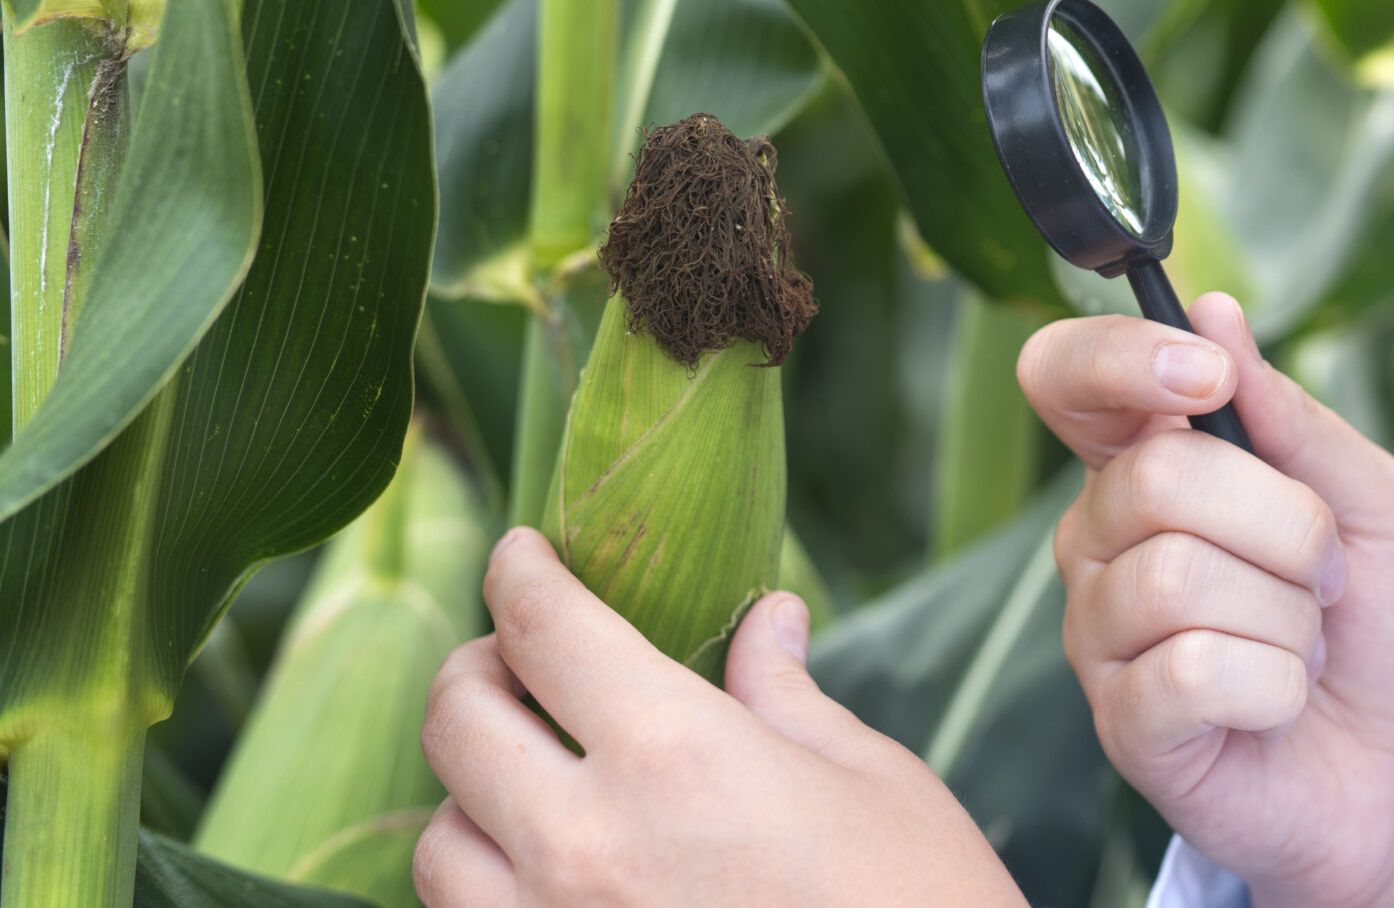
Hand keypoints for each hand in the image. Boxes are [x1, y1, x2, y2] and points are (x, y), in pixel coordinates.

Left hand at [413, 528, 1024, 906]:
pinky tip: (550, 873)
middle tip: (519, 660)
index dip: (519, 574)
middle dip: (478, 669)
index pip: (544, 629)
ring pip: (437, 844)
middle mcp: (585, 843)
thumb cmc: (922, 903)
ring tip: (529, 782)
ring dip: (471, 796)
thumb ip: (788, 696)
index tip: (520, 556)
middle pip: (455, 721)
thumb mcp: (872, 782)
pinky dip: (490, 889)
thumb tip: (768, 620)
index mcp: (675, 755)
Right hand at [1020, 293, 1393, 907]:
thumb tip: (1215, 312)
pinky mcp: (1124, 724)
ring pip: (1178, 577)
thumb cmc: (1376, 622)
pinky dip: (1275, 683)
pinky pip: (1193, 670)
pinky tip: (1280, 699)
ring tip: (1303, 644)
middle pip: (1156, 478)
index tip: (1208, 377)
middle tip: (1323, 572)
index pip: (1066, 379)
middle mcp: (1102, 540)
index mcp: (1149, 464)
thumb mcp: (1368, 499)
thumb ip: (1291, 414)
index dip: (1120, 360)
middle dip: (1284, 523)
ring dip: (1287, 615)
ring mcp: (1102, 634)